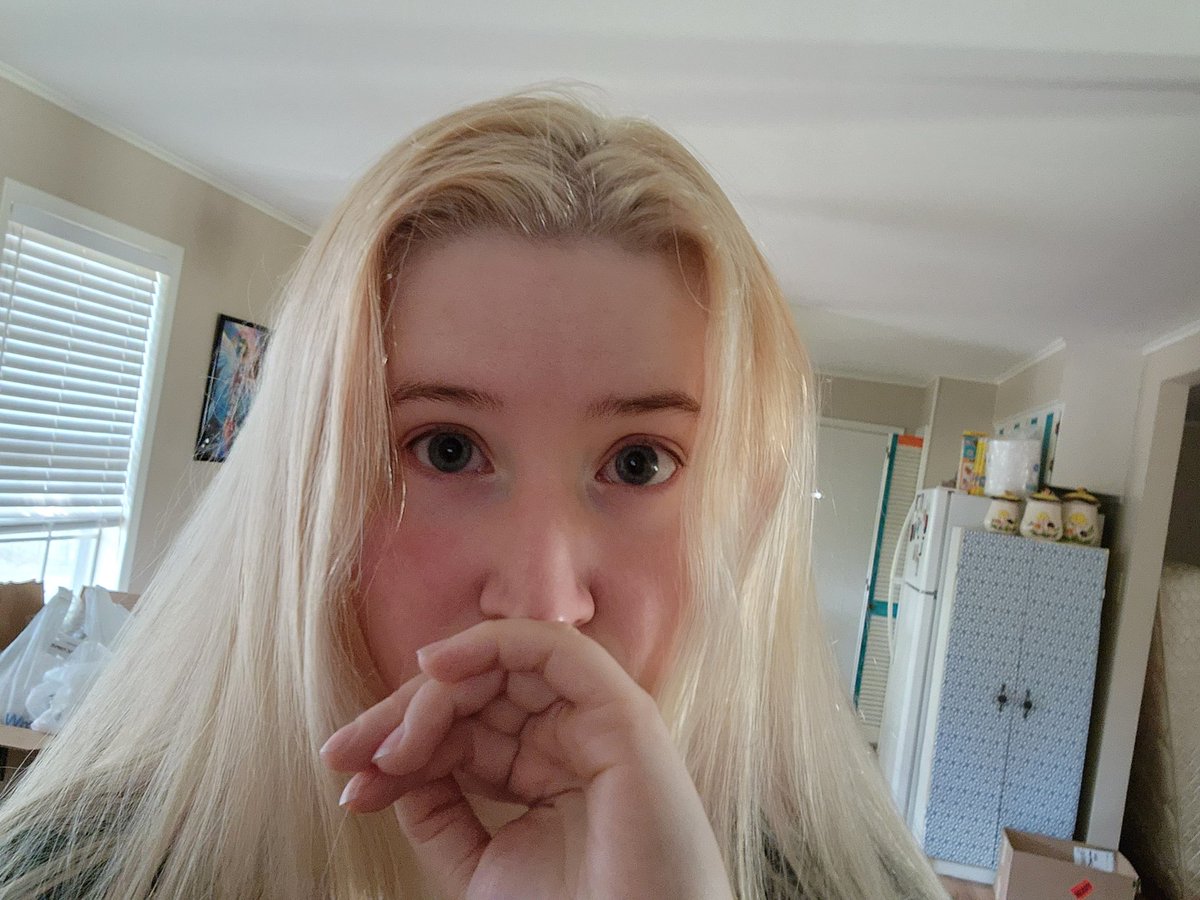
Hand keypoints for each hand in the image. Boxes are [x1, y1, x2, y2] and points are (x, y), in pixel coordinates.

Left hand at [321, 619, 731, 898]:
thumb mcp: (479, 864)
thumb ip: (440, 813)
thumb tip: (395, 768)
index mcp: (551, 775)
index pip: (467, 734)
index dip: (403, 747)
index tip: (349, 783)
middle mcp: (576, 742)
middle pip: (478, 696)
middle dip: (404, 716)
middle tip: (346, 754)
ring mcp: (600, 724)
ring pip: (503, 669)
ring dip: (433, 694)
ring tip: (386, 744)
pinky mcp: (621, 712)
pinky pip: (552, 650)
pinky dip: (490, 644)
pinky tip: (435, 668)